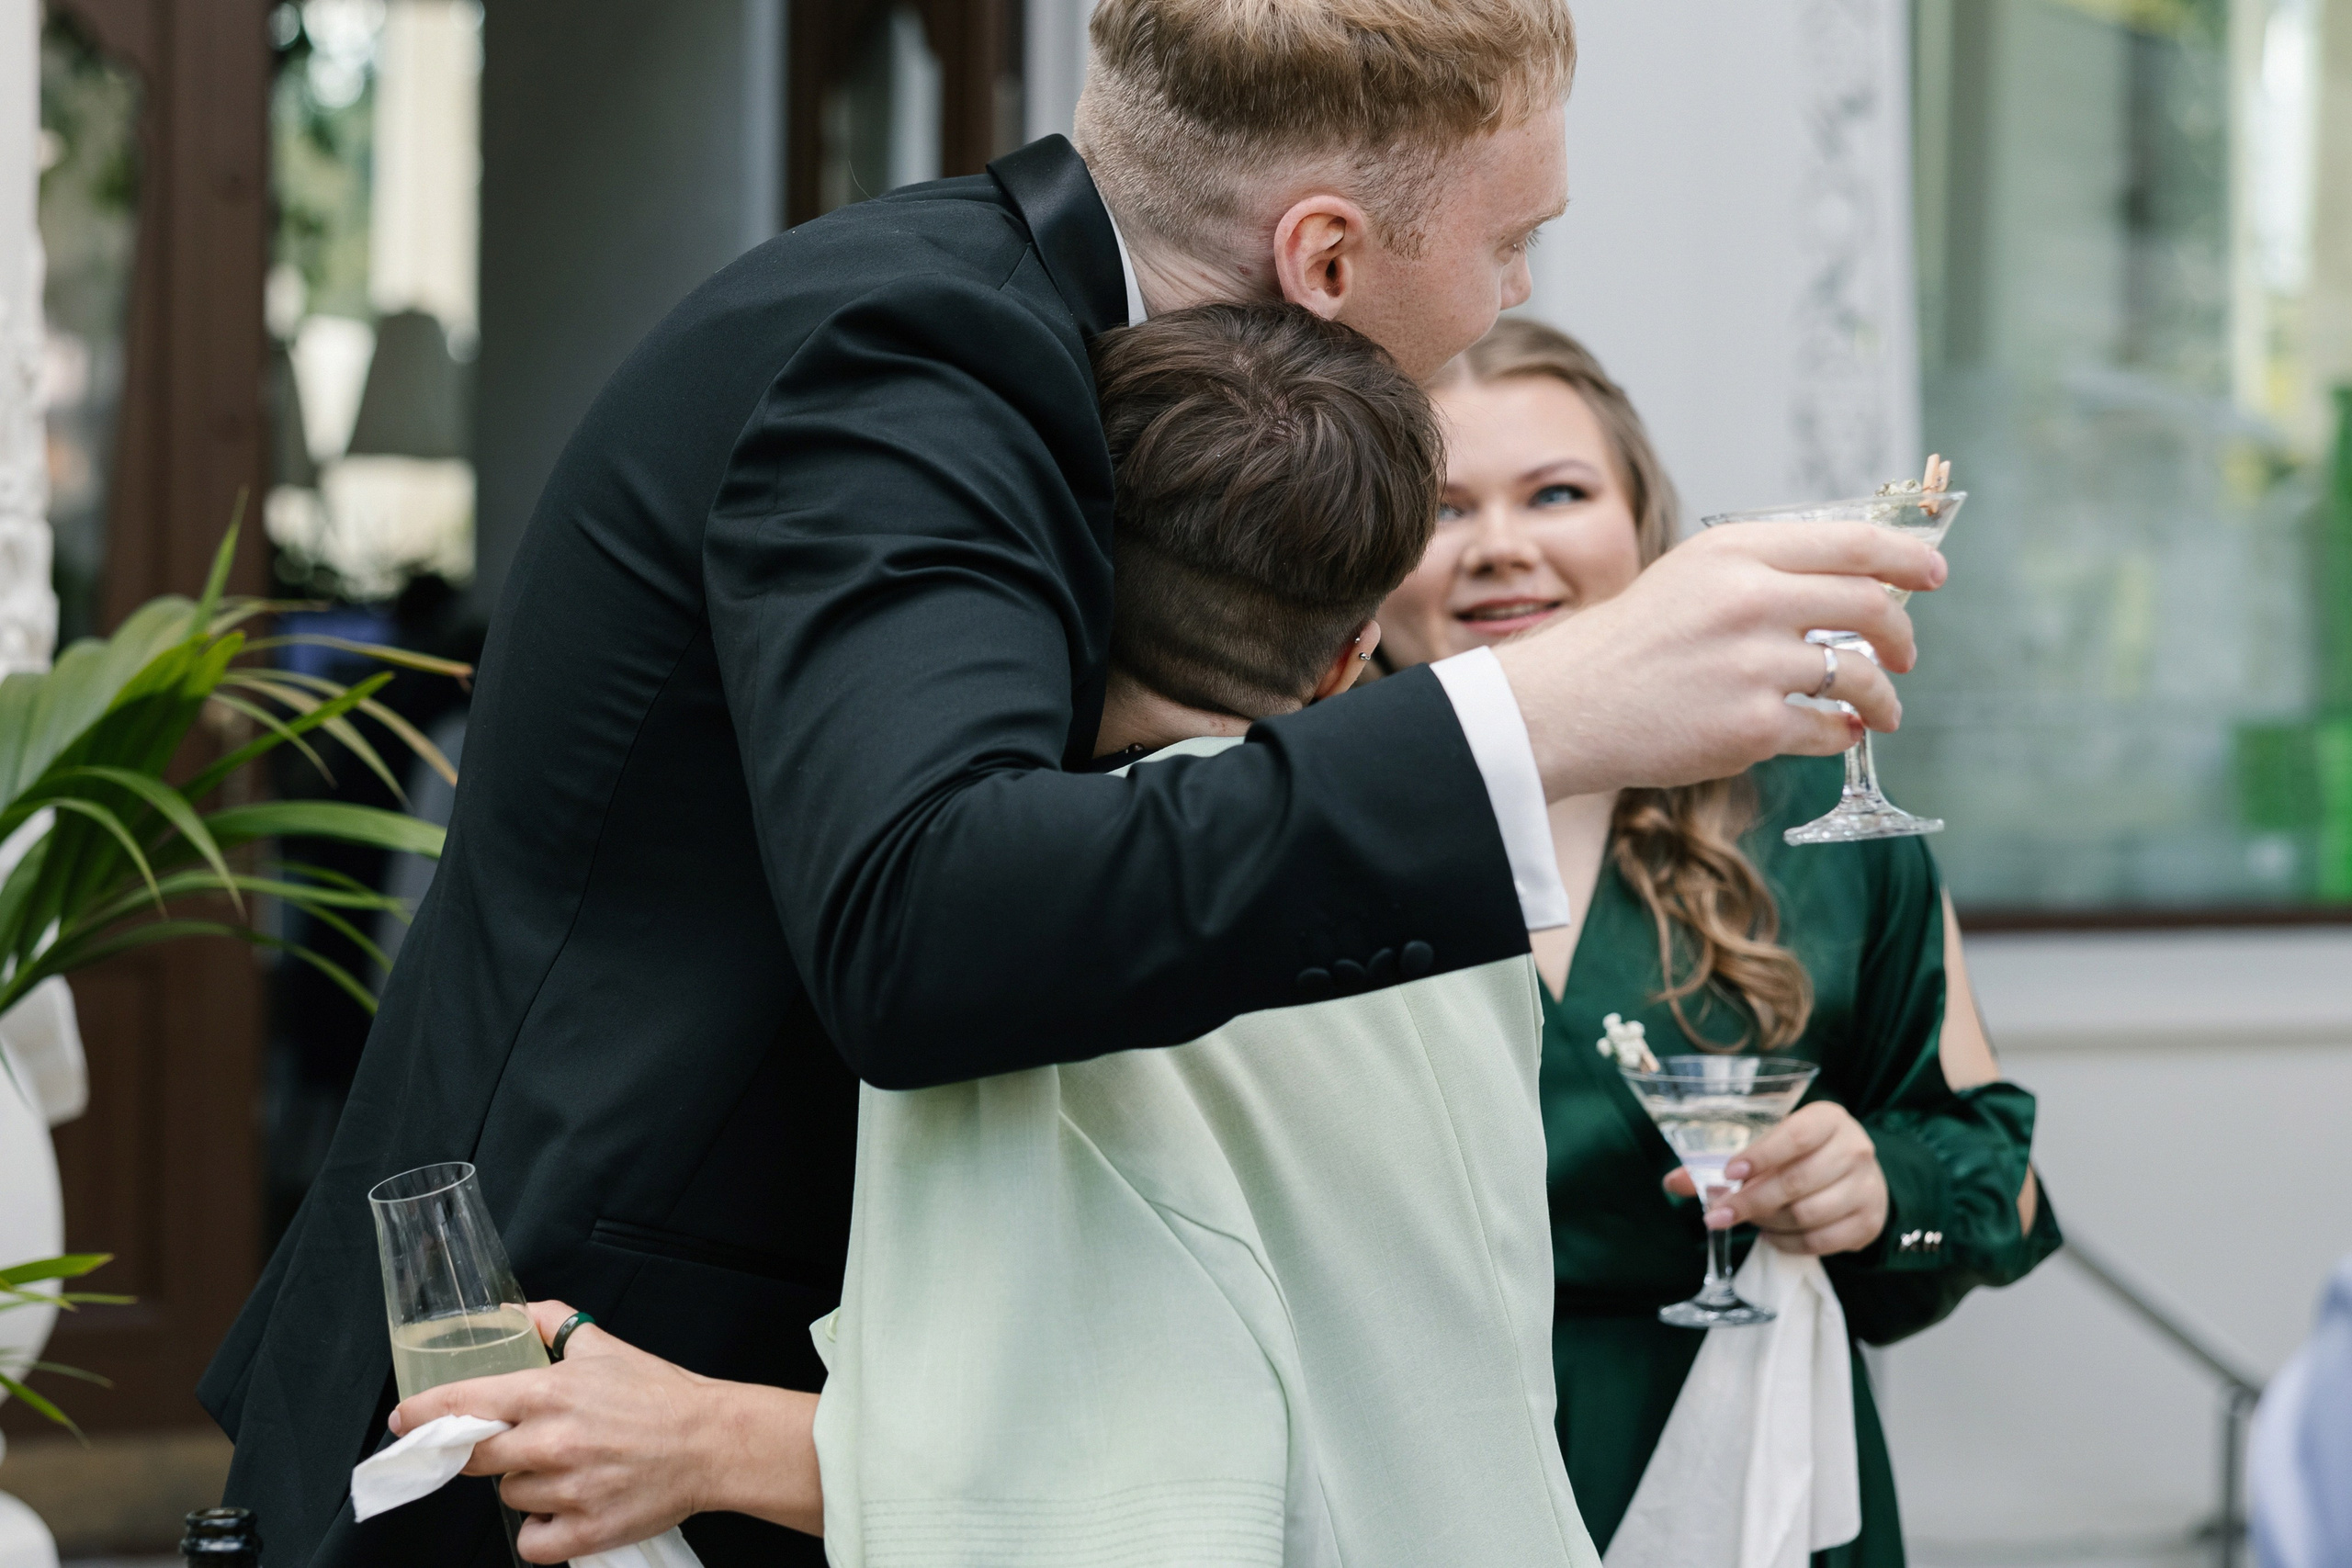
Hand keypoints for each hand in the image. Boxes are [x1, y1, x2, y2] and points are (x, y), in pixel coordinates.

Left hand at [387, 1300, 822, 1561]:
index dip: (423, 1414)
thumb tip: (516, 1312)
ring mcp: (567, 1489)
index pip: (464, 1402)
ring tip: (564, 1471)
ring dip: (526, 1487)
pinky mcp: (585, 1529)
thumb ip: (553, 1323)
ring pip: (508, 1497)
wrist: (713, 1442)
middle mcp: (552, 1441)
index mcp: (551, 1392)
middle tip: (512, 1446)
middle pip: (474, 1458)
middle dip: (484, 1452)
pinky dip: (542, 1530)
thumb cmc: (661, 1395)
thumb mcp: (605, 1346)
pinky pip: (531, 1541)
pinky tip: (565, 1509)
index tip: (402, 1421)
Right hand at [1494, 521, 1944, 798]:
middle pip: (1870, 605)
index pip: (1852, 543)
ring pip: (1858, 674)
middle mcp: (1749, 599)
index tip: (1932, 574)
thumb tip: (1857, 580)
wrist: (1566, 706)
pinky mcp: (1752, 727)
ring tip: (1882, 709)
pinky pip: (1830, 728)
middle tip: (1906, 654)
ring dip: (1884, 695)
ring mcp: (1753, 665)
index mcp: (1735, 552)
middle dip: (1903, 634)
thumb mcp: (1691, 577)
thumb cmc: (1630, 644)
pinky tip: (1836, 732)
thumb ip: (1764, 570)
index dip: (1907, 558)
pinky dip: (1843, 733)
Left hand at [1666, 1101, 1888, 1256]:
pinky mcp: (1869, 1222)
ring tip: (1750, 1219)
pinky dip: (1788, 1243)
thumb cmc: (1802, 1155)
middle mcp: (1854, 1148)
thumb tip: (1672, 1182)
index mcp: (1828, 1119)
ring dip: (1767, 1222)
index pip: (1794, 1135)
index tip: (1728, 1173)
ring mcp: (1867, 1187)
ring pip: (1807, 1214)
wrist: (1857, 1177)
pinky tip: (1771, 1235)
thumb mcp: (1769, 1145)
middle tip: (1717, 1215)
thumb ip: (1721, 1161)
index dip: (1760, 1155)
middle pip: (1797, 1181)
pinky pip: (1821, 1241)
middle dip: (1750, 1201)